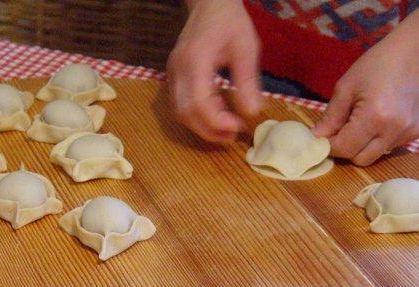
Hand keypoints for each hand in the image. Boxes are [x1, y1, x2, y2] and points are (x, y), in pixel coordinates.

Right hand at [167, 0, 262, 141]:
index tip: (237, 127)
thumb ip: (247, 81)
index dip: (216, 121)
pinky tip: (216, 112)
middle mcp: (177, 70)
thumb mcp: (246, 48)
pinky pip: (179, 105)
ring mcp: (172, 74)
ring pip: (179, 113)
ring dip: (201, 126)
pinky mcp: (173, 77)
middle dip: (208, 130)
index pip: (197, 102)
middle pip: (184, 113)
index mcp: (195, 60)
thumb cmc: (230, 21)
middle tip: (232, 135)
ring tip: (226, 127)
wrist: (208, 3)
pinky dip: (196, 116)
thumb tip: (252, 113)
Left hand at [313, 11, 418, 165]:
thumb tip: (316, 138)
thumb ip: (330, 117)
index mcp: (375, 117)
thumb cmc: (377, 64)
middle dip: (345, 148)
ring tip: (361, 120)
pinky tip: (378, 120)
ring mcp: (410, 132)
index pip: (345, 148)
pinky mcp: (418, 132)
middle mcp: (395, 129)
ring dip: (362, 145)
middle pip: (360, 159)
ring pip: (375, 155)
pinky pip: (389, 147)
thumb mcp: (346, 87)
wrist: (414, 51)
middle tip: (340, 130)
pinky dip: (378, 140)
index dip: (329, 146)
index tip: (322, 137)